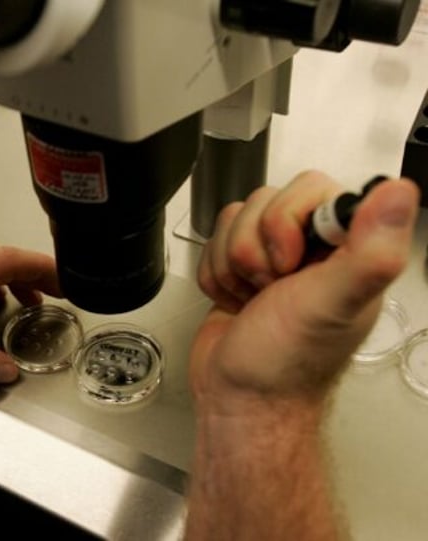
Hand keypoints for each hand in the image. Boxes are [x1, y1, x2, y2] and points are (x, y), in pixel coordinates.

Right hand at [193, 171, 419, 414]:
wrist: (239, 399)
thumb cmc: (286, 364)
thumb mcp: (334, 305)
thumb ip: (371, 251)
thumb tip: (400, 193)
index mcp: (349, 249)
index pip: (313, 188)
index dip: (286, 221)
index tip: (291, 262)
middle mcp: (313, 249)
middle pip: (265, 200)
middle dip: (252, 247)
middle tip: (272, 285)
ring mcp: (274, 257)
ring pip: (235, 219)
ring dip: (231, 263)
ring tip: (253, 296)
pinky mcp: (240, 268)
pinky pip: (214, 241)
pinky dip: (215, 274)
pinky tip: (235, 301)